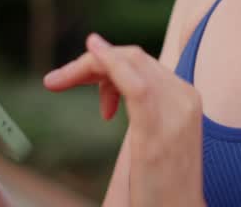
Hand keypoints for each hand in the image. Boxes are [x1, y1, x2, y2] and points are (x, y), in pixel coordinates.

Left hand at [43, 33, 204, 206]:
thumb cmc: (162, 185)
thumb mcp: (153, 138)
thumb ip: (140, 108)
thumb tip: (111, 92)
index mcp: (184, 96)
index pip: (140, 61)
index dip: (105, 61)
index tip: (75, 78)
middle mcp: (184, 97)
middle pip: (132, 57)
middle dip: (90, 62)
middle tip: (56, 80)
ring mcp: (175, 113)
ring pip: (130, 63)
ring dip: (87, 65)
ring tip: (58, 81)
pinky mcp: (158, 133)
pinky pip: (135, 87)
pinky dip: (112, 65)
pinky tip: (91, 55)